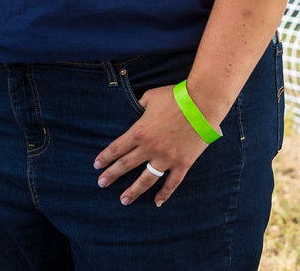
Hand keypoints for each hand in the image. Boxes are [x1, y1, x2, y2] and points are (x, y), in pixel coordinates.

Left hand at [94, 84, 210, 206]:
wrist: (202, 103)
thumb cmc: (175, 97)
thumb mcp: (150, 97)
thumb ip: (139, 107)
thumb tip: (134, 111)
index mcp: (139, 132)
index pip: (116, 149)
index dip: (105, 158)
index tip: (96, 166)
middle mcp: (150, 148)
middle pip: (125, 166)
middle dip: (111, 175)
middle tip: (101, 184)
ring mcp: (166, 158)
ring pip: (146, 180)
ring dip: (133, 191)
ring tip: (123, 200)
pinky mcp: (182, 163)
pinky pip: (171, 183)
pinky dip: (164, 194)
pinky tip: (157, 202)